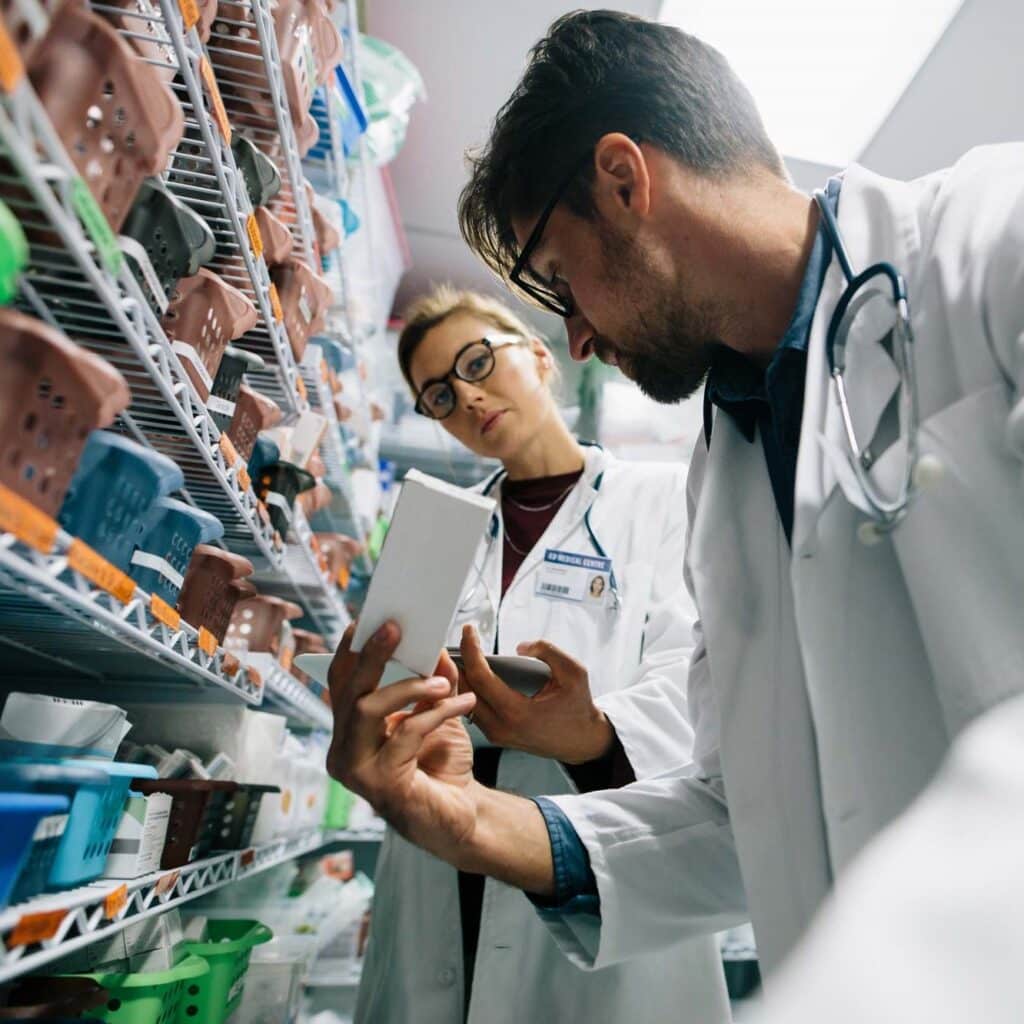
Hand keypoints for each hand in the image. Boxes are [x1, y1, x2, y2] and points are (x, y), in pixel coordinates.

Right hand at [325, 621, 481, 862]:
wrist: (463, 816)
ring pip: (366, 710)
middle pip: (348, 692)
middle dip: (370, 655)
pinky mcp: (381, 785)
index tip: (364, 621)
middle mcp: (344, 751)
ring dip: (406, 687)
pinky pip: (405, 735)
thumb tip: (434, 647)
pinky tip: (462, 705)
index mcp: (350, 732)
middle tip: (394, 627)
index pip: (341, 685)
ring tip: (441, 680)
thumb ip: (433, 684)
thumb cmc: (442, 767)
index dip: (349, 652)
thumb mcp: (438, 714)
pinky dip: (435, 714)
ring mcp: (358, 770)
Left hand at [458, 625, 613, 764]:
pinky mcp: (497, 736)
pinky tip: (470, 671)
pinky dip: (469, 689)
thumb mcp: (574, 673)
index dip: (471, 650)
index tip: (469, 630)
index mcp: (518, 713)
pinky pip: (473, 710)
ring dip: (462, 675)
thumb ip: (548, 651)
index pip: (481, 677)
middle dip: (458, 661)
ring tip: (462, 650)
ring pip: (465, 702)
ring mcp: (497, 734)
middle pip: (465, 690)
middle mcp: (502, 727)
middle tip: (460, 637)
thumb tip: (519, 647)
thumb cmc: (578, 708)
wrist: (582, 741)